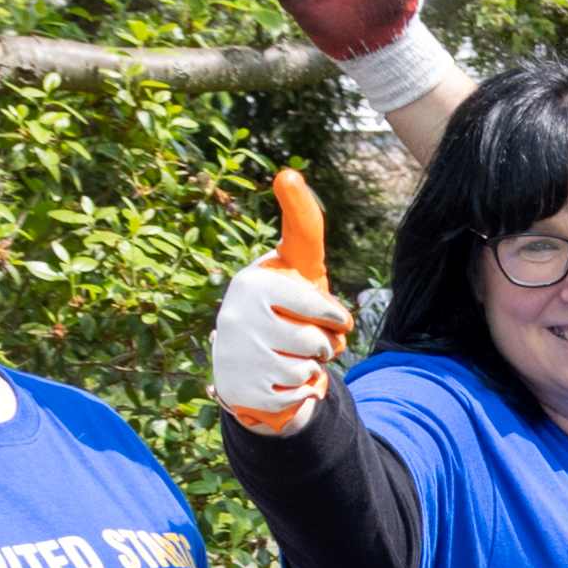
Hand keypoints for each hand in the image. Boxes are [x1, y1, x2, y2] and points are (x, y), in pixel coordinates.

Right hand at [210, 172, 353, 430]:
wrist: (251, 363)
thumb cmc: (287, 305)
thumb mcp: (301, 265)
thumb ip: (303, 225)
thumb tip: (287, 173)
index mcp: (256, 280)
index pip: (312, 302)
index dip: (332, 314)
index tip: (334, 315)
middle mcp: (237, 313)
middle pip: (317, 341)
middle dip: (326, 345)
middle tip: (312, 341)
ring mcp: (234, 353)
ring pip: (306, 369)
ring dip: (312, 368)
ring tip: (293, 357)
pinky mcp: (238, 389)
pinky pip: (295, 395)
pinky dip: (300, 392)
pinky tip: (280, 379)